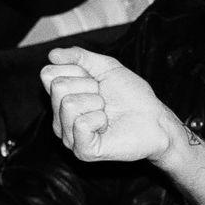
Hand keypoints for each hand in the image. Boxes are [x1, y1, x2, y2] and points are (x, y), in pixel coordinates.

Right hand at [41, 47, 175, 164]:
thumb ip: (80, 57)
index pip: (48, 74)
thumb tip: (53, 54)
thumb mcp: (107, 67)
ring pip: (68, 104)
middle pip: (58, 87)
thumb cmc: (132, 96)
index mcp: (62, 99)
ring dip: (97, 103)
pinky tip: (106, 126)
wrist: (155, 120)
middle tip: (105, 99)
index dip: (78, 71)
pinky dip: (100, 119)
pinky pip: (81, 124)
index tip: (96, 81)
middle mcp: (60, 118)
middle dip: (89, 87)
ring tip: (107, 112)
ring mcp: (69, 136)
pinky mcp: (83, 150)